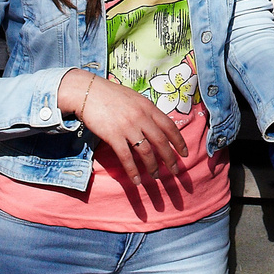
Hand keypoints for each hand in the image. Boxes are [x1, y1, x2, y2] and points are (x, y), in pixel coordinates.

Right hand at [59, 69, 186, 187]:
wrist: (88, 92)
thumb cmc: (111, 95)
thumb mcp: (135, 98)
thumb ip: (146, 111)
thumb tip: (156, 126)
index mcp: (148, 107)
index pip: (169, 126)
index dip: (179, 141)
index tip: (184, 153)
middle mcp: (141, 117)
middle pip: (161, 141)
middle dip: (170, 158)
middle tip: (176, 171)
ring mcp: (127, 127)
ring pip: (146, 151)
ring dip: (153, 167)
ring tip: (156, 177)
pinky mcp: (113, 136)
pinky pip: (126, 157)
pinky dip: (133, 171)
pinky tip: (136, 181)